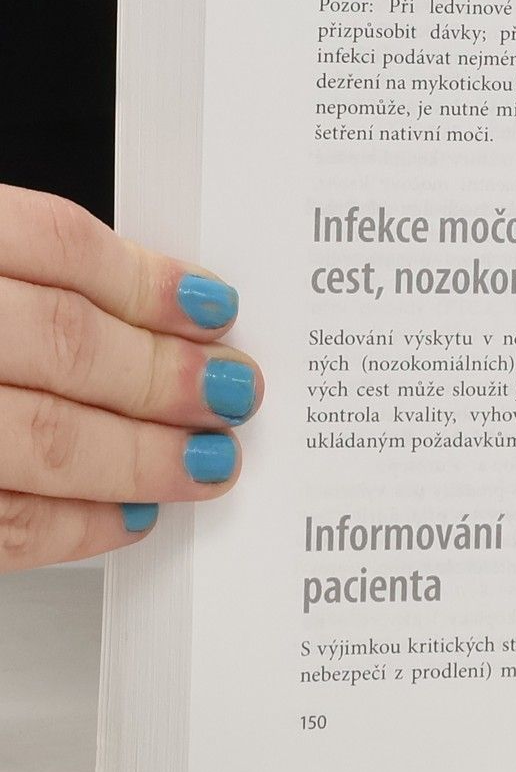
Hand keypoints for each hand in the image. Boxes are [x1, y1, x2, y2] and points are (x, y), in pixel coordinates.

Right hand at [0, 186, 256, 571]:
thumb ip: (38, 283)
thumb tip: (164, 313)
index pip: (57, 246)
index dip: (150, 281)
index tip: (217, 308)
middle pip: (65, 342)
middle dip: (168, 375)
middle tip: (237, 394)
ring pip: (42, 437)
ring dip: (143, 456)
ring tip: (210, 462)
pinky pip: (2, 523)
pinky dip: (76, 525)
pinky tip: (132, 516)